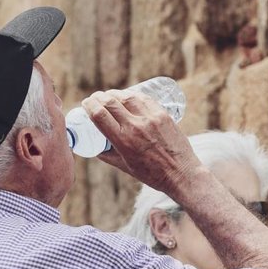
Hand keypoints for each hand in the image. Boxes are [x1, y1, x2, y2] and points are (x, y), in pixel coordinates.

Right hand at [81, 89, 201, 192]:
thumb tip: (94, 146)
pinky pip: (143, 98)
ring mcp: (150, 118)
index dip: (89, 105)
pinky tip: (127, 96)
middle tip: (95, 98)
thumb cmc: (151, 174)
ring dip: (114, 94)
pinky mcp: (162, 114)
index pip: (99, 114)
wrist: (181, 173)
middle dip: (98, 97)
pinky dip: (132, 95)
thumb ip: (107, 155)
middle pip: (110, 102)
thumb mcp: (124, 167)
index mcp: (123, 141)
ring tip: (109, 96)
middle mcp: (135, 127)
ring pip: (127, 96)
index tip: (85, 104)